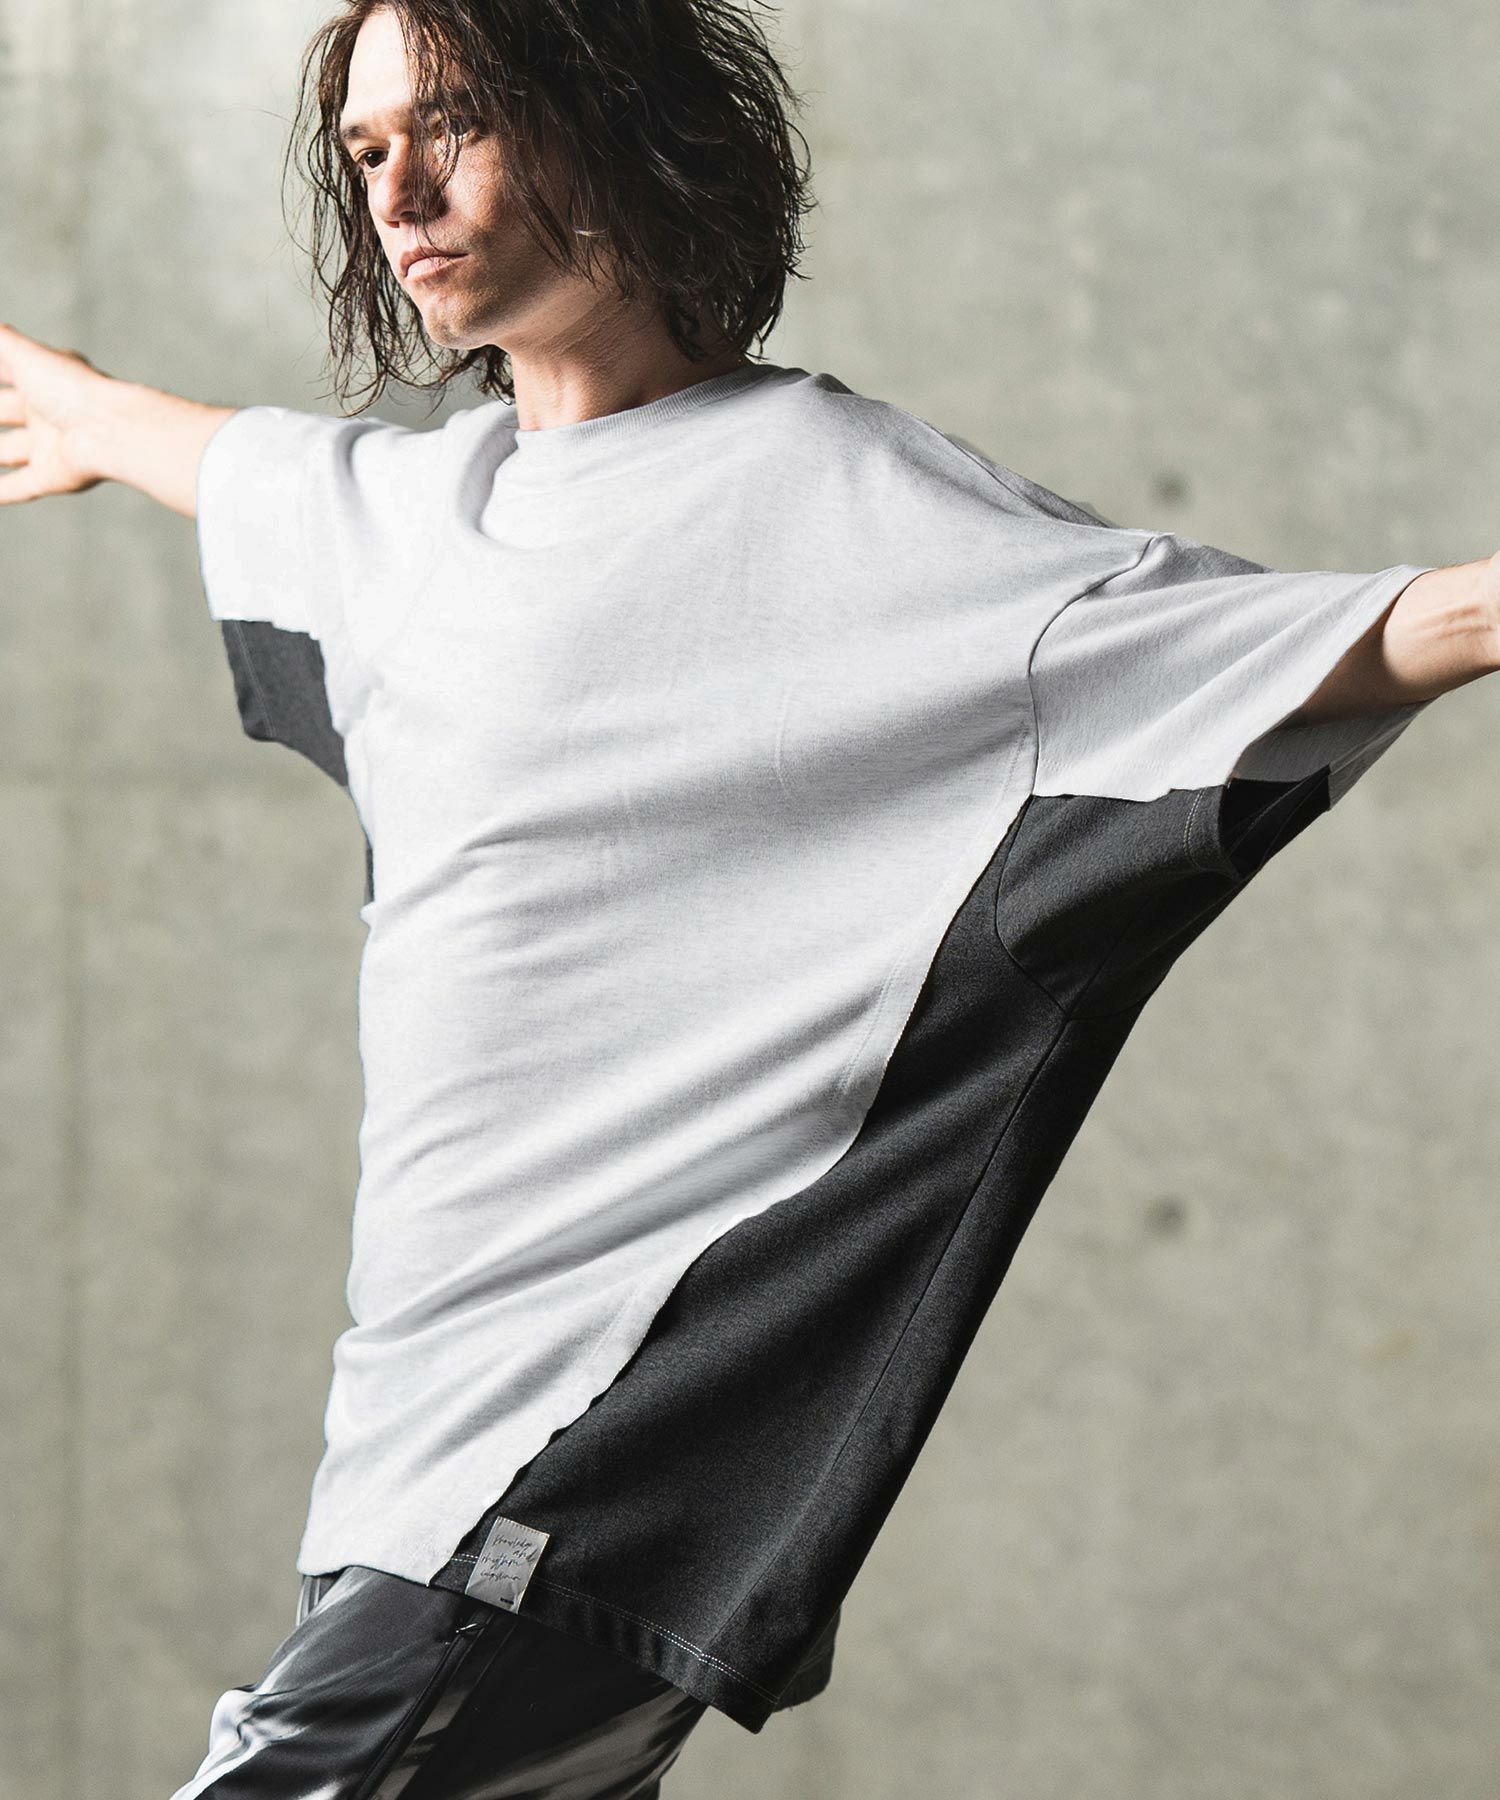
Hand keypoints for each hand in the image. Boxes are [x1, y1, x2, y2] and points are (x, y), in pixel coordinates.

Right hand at [0, 321, 116, 504]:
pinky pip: (18, 487)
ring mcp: (51, 448)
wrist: (111, 431)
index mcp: (44, 382)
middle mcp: (48, 414)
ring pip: (6, 453)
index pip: (4, 374)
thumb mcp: (24, 354)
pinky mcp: (53, 478)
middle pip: (3, 413)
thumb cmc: (70, 387)